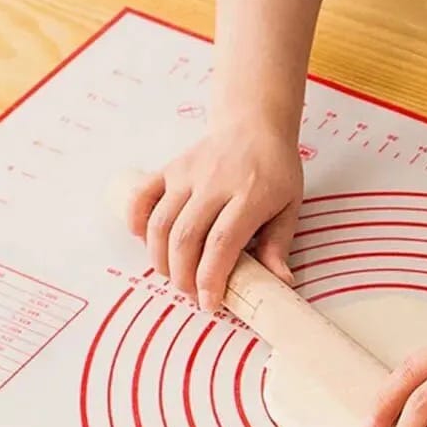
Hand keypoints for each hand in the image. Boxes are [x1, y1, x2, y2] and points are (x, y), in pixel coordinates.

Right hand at [125, 114, 302, 310]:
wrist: (254, 124)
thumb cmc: (275, 170)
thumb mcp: (289, 206)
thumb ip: (280, 245)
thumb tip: (281, 282)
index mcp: (249, 195)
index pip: (222, 243)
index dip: (210, 277)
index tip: (210, 302)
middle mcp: (214, 183)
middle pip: (186, 237)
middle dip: (183, 276)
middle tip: (191, 294)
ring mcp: (188, 174)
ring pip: (161, 223)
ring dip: (161, 259)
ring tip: (174, 276)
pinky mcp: (170, 169)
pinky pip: (143, 197)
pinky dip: (137, 222)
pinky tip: (146, 242)